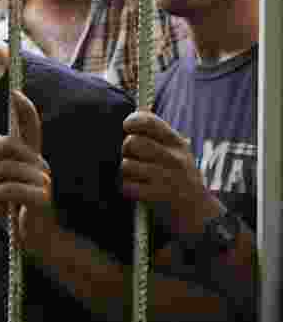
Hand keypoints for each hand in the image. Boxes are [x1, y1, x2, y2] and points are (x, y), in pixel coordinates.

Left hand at [0, 90, 55, 251]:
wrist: (39, 241)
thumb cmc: (19, 210)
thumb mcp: (4, 181)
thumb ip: (0, 159)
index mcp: (30, 158)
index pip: (31, 127)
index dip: (25, 109)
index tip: (15, 91)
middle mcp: (39, 164)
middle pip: (8, 144)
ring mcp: (43, 180)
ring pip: (2, 169)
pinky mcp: (41, 198)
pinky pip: (7, 189)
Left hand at [121, 111, 224, 237]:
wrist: (199, 210)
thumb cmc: (178, 175)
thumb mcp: (175, 150)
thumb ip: (156, 133)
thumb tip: (135, 111)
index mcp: (176, 142)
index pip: (149, 122)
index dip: (132, 121)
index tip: (126, 126)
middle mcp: (174, 157)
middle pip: (133, 142)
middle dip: (124, 150)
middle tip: (129, 157)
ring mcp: (168, 177)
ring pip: (127, 165)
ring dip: (123, 171)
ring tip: (132, 174)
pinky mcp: (160, 196)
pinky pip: (129, 186)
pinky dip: (126, 187)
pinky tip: (133, 188)